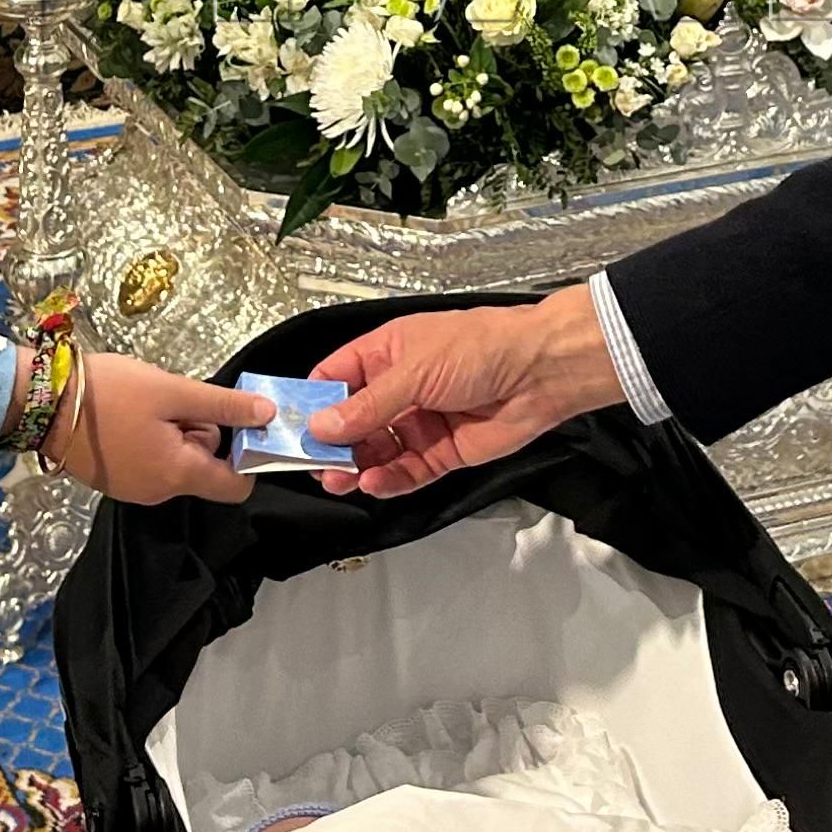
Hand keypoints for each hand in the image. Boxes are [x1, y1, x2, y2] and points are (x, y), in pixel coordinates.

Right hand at [60, 351, 266, 506]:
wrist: (41, 402)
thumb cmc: (109, 393)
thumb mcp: (171, 391)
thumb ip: (222, 406)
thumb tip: (268, 415)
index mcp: (178, 474)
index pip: (236, 486)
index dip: (245, 455)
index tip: (233, 421)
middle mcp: (158, 492)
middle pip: (203, 468)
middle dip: (199, 432)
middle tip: (173, 401)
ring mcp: (132, 489)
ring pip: (176, 462)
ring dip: (173, 432)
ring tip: (146, 404)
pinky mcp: (112, 480)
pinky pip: (149, 462)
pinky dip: (150, 440)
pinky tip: (128, 415)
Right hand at [307, 286, 621, 498]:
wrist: (541, 371)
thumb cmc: (480, 349)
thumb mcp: (414, 370)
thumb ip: (367, 405)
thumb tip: (321, 426)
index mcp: (387, 353)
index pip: (335, 379)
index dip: (313, 403)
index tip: (290, 427)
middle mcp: (400, 388)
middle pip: (353, 422)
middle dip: (332, 443)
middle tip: (314, 465)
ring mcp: (421, 421)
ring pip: (377, 451)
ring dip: (357, 466)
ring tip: (341, 479)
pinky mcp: (444, 451)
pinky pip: (408, 470)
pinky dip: (390, 479)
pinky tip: (374, 483)